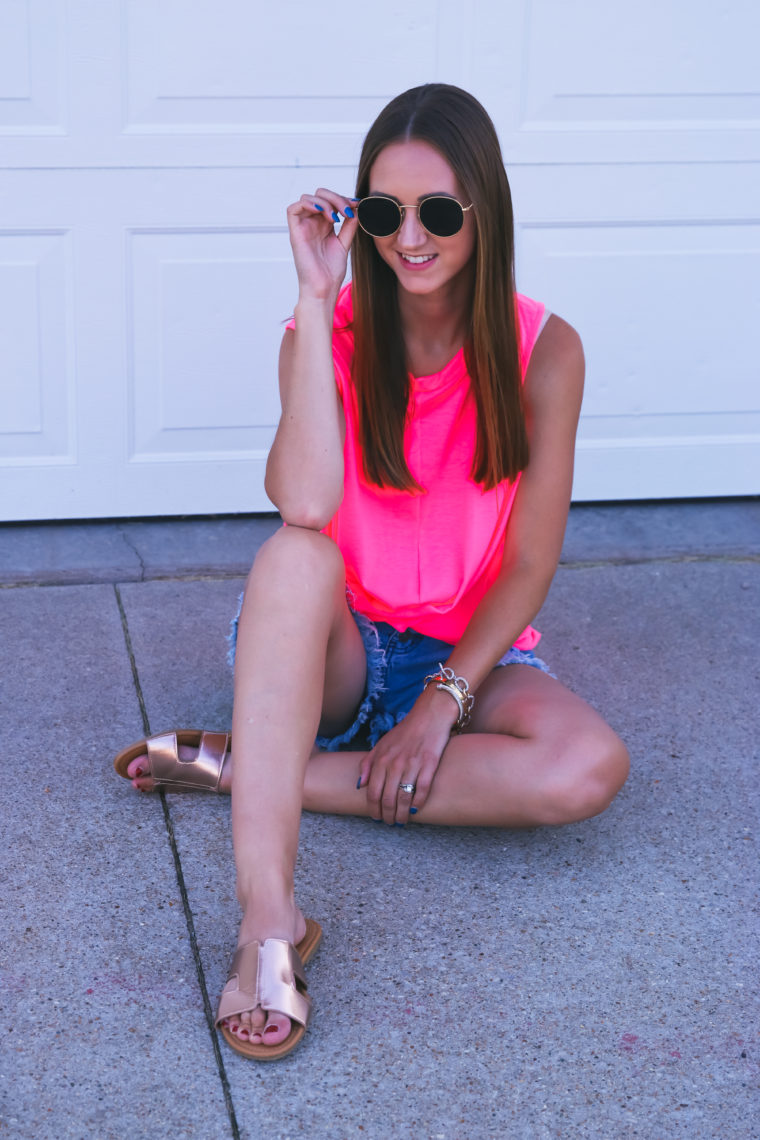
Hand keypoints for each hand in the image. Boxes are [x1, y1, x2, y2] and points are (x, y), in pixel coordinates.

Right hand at [286, 189, 359, 303]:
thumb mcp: (344, 243)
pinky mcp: (295, 233)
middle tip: (347, 210)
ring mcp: (303, 228)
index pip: (330, 201)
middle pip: (319, 195)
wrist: (323, 289)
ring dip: (325, 201)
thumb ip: (349, 226)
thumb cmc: (331, 273)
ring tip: (337, 216)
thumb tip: (356, 208)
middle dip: (336, 197)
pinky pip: (293, 209)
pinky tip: (324, 213)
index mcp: (323, 226)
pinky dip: (308, 204)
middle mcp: (312, 224)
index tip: (357, 205)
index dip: (343, 198)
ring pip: (307, 198)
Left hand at [357, 688, 457, 824]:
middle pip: (387, 798)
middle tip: (389, 822)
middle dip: (387, 815)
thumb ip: (368, 763)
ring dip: (401, 814)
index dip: (373, 808)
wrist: (430, 715)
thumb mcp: (381, 744)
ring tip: (401, 821)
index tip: (376, 817)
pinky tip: (416, 809)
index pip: (373, 792)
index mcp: (381, 759)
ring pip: (404, 797)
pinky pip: (422, 789)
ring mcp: (412, 764)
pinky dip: (418, 803)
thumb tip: (360, 784)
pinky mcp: (430, 764)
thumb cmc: (405, 731)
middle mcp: (395, 763)